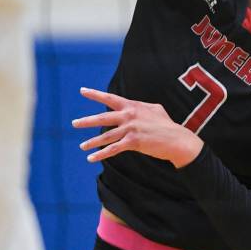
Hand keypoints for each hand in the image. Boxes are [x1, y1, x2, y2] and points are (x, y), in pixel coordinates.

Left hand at [72, 87, 202, 167]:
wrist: (176, 139)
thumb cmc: (167, 125)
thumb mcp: (155, 109)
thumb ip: (141, 108)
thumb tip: (135, 106)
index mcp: (132, 106)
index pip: (110, 98)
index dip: (95, 94)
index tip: (82, 91)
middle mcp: (129, 116)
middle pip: (102, 118)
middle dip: (86, 121)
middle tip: (74, 123)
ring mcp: (130, 129)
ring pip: (105, 137)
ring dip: (92, 143)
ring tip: (82, 147)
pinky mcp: (133, 142)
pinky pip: (113, 149)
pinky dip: (101, 154)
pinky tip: (92, 159)